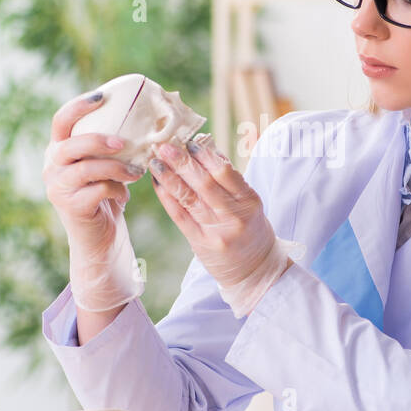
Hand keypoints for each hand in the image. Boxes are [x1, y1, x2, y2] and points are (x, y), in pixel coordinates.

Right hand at [44, 91, 148, 309]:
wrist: (99, 237)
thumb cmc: (106, 194)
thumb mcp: (105, 165)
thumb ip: (111, 145)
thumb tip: (145, 118)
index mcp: (59, 149)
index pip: (61, 120)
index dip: (79, 106)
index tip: (103, 95)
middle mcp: (52, 166)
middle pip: (70, 144)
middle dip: (99, 140)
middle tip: (123, 143)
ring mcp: (58, 188)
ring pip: (86, 168)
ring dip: (116, 167)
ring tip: (136, 173)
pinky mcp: (71, 207)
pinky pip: (97, 190)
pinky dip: (117, 189)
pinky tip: (124, 196)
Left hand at [148, 138, 294, 315]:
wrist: (255, 269)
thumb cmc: (251, 228)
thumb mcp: (249, 202)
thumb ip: (230, 179)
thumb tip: (206, 147)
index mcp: (249, 202)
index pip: (225, 173)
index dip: (205, 156)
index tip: (190, 141)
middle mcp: (234, 217)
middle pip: (204, 184)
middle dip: (182, 162)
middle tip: (165, 146)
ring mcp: (216, 232)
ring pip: (189, 199)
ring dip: (170, 177)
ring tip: (155, 161)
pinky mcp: (200, 243)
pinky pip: (180, 216)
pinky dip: (167, 198)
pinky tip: (158, 183)